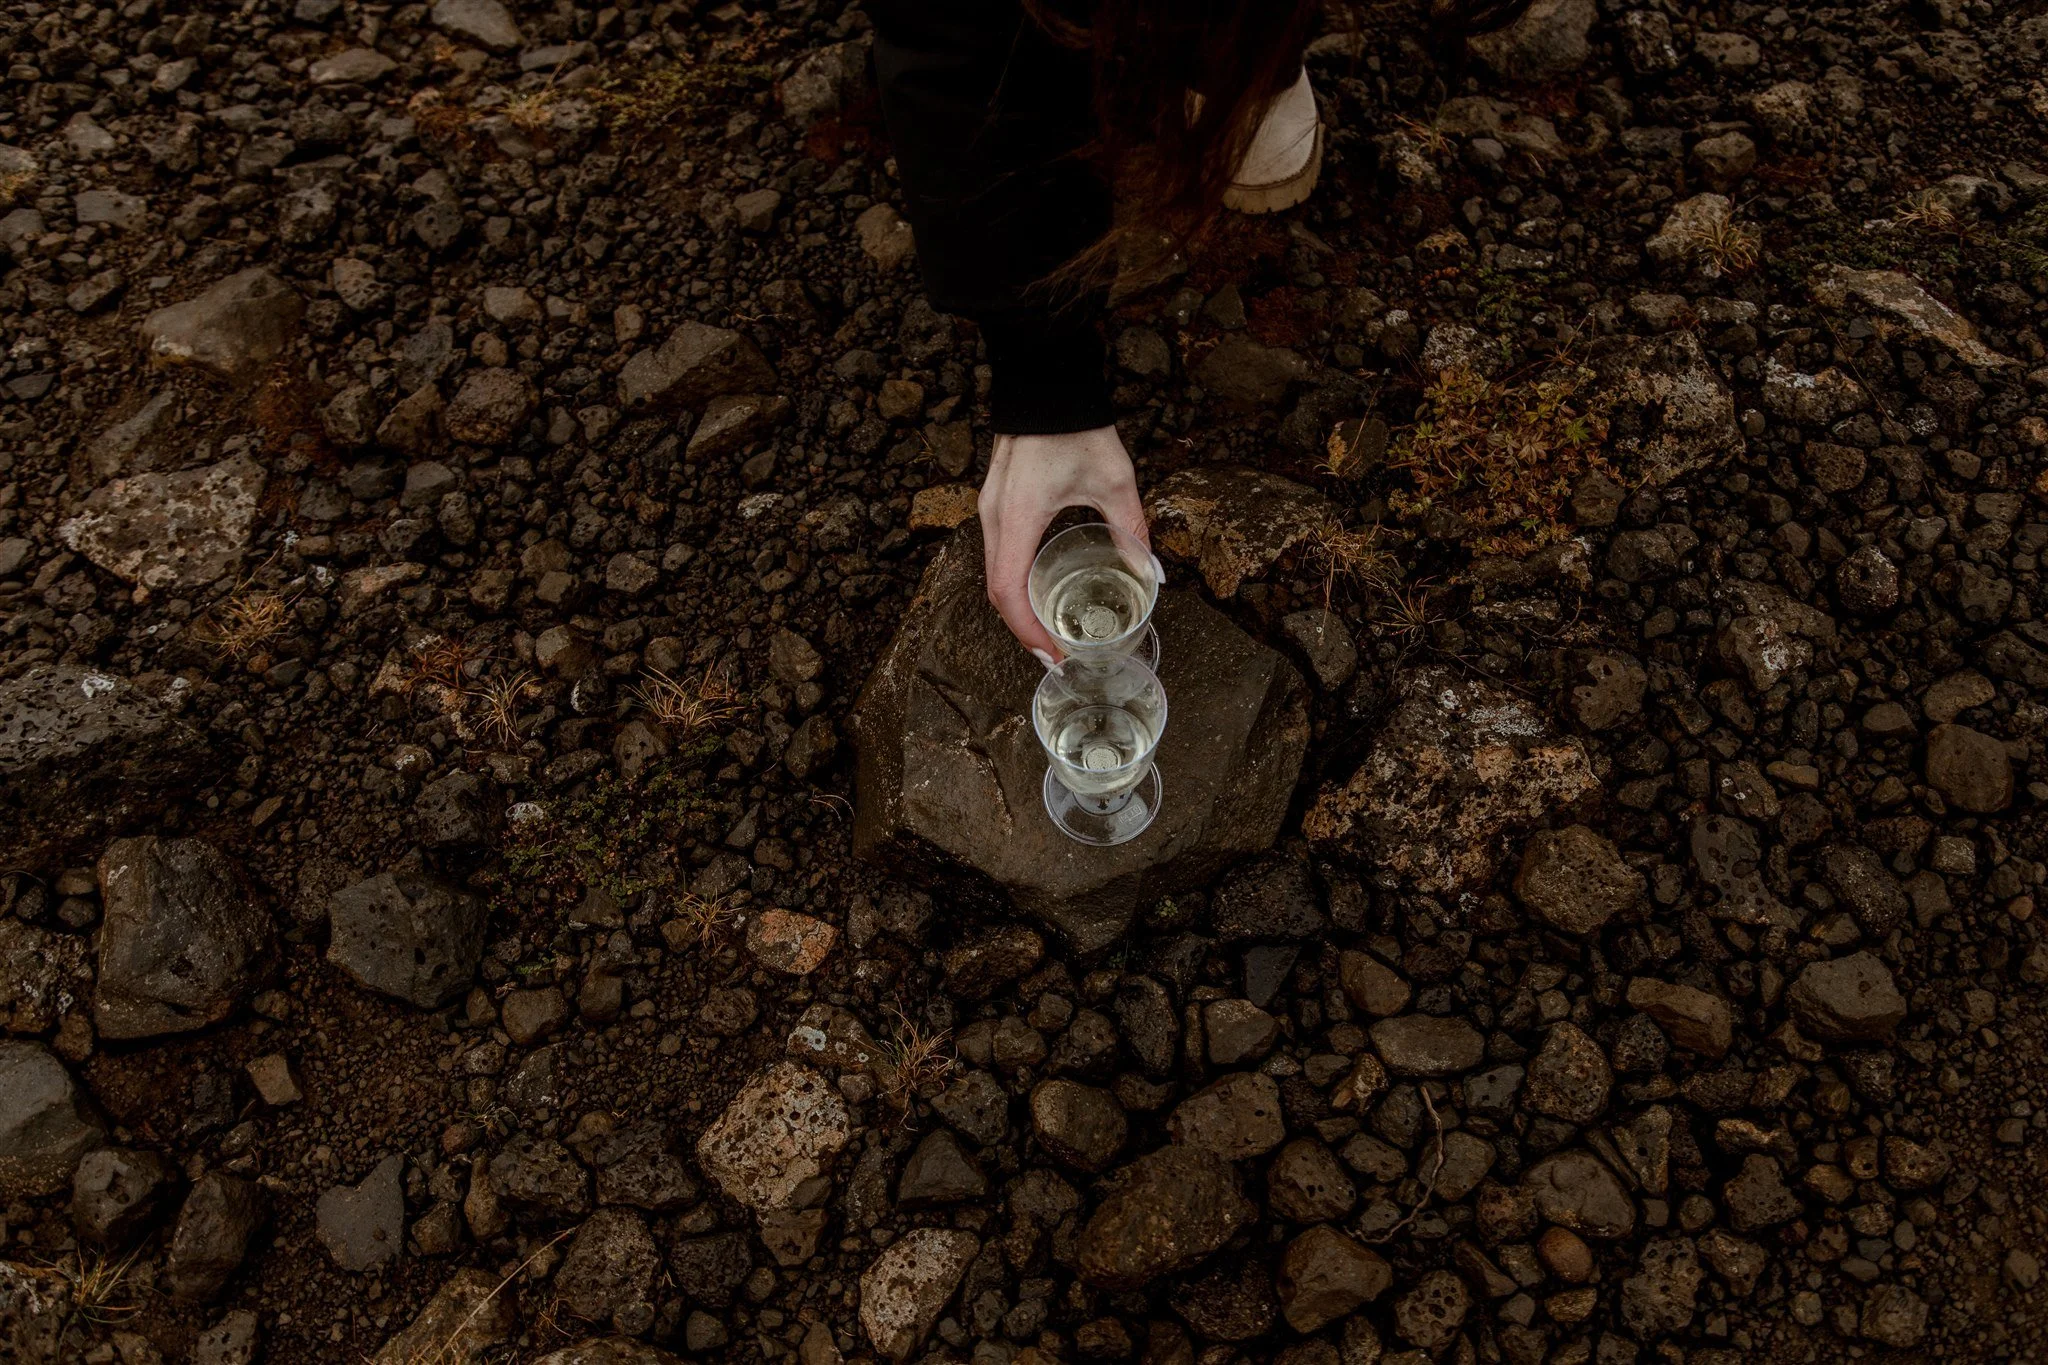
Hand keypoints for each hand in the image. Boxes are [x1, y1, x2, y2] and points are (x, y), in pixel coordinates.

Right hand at [979, 426, 1152, 663]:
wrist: (1046, 382)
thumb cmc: (1077, 428)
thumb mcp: (1114, 480)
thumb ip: (1132, 529)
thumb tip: (1150, 574)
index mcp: (1018, 517)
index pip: (1008, 592)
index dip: (1028, 631)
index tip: (1053, 655)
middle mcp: (994, 518)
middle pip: (996, 592)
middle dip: (1024, 629)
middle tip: (1056, 654)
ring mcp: (989, 510)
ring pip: (994, 574)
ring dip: (1017, 608)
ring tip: (1049, 631)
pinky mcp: (995, 503)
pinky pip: (998, 555)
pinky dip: (1015, 583)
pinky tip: (1039, 593)